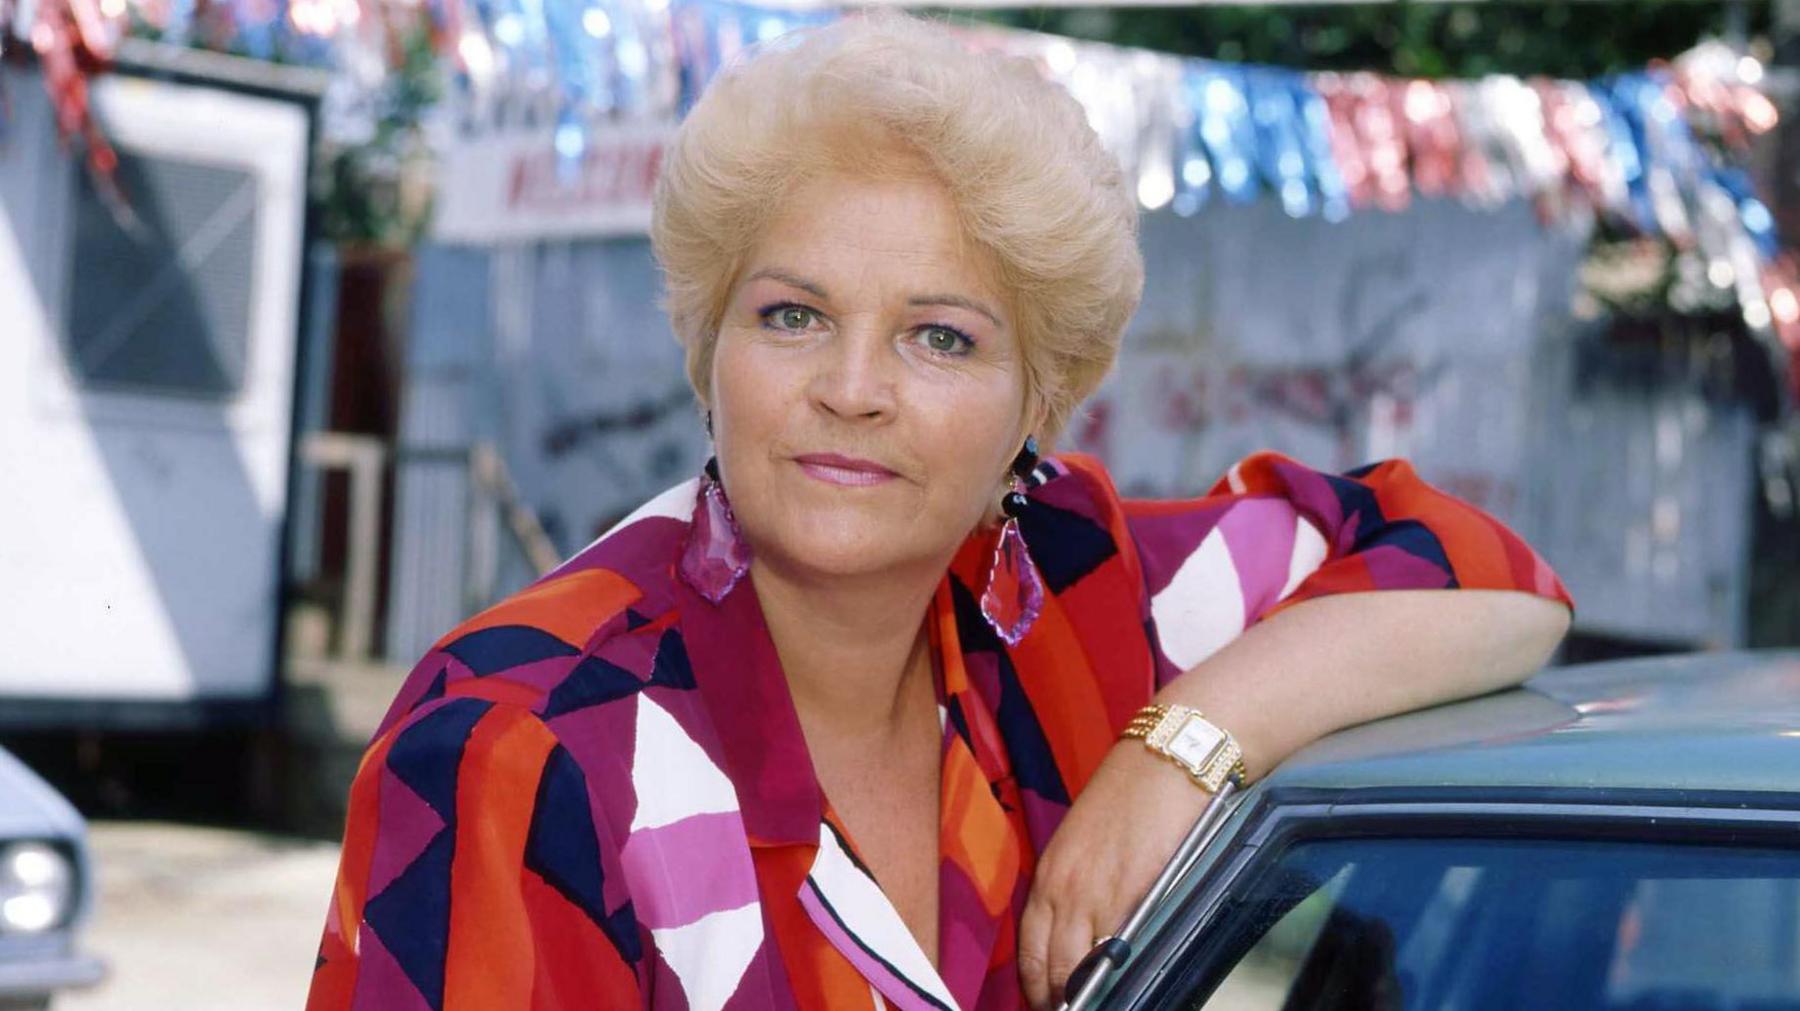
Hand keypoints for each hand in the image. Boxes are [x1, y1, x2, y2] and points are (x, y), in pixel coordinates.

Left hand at [1017, 740, 1216, 1008]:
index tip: (1045, 1000)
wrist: (1167, 759)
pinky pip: (1116, 954)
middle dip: (1056, 998)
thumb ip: (1075, 886)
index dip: (1036, 985)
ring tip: (1093, 1006)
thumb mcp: (1083, 842)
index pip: (1028, 949)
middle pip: (1048, 968)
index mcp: (1047, 874)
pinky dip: (1116, 978)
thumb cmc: (1130, 795)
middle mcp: (1063, 889)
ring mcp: (1096, 896)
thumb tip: (1080, 932)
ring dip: (1083, 995)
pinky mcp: (1134, 897)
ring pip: (1077, 970)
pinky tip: (1122, 987)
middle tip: (1066, 1009)